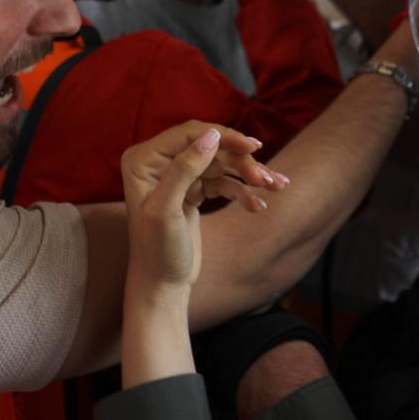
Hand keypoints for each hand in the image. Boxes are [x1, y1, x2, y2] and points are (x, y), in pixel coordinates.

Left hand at [120, 121, 284, 292]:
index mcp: (142, 160)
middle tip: (266, 178)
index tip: (254, 147)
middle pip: (209, 147)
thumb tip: (212, 136)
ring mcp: (177, 176)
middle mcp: (157, 163)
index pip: (188, 135)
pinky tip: (258, 206)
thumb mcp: (166, 211)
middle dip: (240, 160)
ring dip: (249, 175)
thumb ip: (184, 170)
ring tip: (276, 187)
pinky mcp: (193, 191)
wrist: (163, 285)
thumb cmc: (157, 252)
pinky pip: (223, 182)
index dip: (223, 137)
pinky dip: (242, 191)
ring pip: (221, 164)